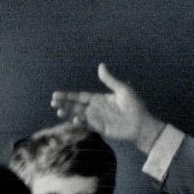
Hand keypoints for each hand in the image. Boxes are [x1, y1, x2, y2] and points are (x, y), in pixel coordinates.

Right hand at [50, 63, 164, 152]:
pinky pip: (88, 125)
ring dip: (68, 113)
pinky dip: (81, 123)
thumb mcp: (122, 89)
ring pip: (79, 115)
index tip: (56, 94)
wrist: (142, 124)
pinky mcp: (101, 128)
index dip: (68, 96)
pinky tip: (74, 119)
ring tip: (58, 111)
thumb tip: (100, 65)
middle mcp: (96, 109)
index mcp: (99, 99)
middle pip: (76, 106)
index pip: (80, 97)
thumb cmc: (135, 106)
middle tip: (52, 102)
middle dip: (64, 104)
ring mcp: (97, 119)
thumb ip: (109, 80)